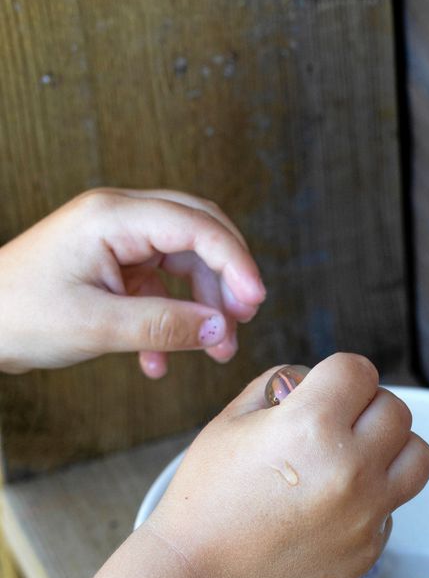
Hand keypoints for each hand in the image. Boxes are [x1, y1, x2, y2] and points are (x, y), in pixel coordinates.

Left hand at [0, 187, 265, 377]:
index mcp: (112, 218)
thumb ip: (164, 324)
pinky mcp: (113, 266)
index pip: (196, 224)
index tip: (255, 302)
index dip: (235, 262)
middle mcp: (118, 219)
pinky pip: (161, 286)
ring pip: (184, 261)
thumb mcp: (97, 326)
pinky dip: (171, 319)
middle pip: (198, 233)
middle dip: (226, 278)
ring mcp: (117, 241)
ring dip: (204, 305)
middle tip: (242, 320)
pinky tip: (161, 359)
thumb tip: (220, 329)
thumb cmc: (18, 314)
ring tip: (215, 348)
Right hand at [147, 353, 428, 577]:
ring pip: (417, 456)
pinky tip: (331, 507)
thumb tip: (316, 380)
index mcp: (312, 425)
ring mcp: (366, 512)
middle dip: (365, 407)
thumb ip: (280, 384)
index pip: (360, 370)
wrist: (201, 577)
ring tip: (356, 457)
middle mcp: (351, 467)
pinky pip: (393, 505)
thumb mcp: (230, 420)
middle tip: (335, 424)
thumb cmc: (206, 498)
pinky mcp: (370, 548)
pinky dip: (372, 498)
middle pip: (396, 410)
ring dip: (391, 448)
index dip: (338, 375)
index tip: (324, 390)